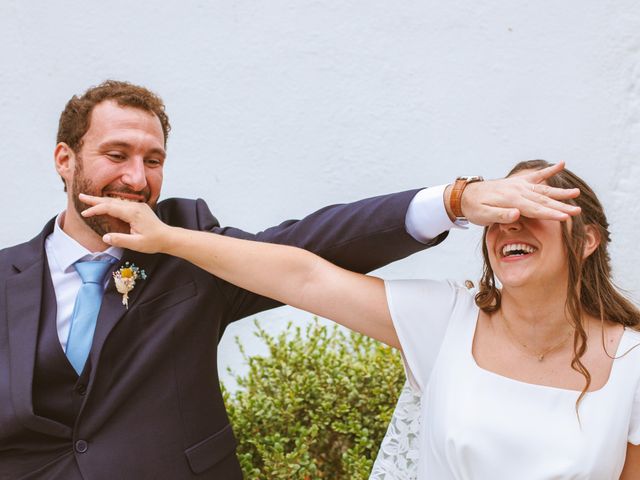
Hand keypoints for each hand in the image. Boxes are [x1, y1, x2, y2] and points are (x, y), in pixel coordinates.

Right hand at [80, 193, 173, 252]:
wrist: (168, 237)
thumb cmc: (154, 242)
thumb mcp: (136, 244)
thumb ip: (120, 240)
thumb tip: (105, 237)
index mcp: (133, 213)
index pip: (110, 208)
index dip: (96, 210)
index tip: (84, 214)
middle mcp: (135, 206)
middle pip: (111, 200)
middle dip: (95, 199)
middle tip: (80, 196)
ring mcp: (137, 206)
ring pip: (116, 201)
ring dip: (101, 200)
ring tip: (88, 199)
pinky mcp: (139, 208)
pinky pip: (121, 203)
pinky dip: (110, 203)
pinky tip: (104, 204)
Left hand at [445, 162, 580, 225]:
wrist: (465, 195)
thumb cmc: (474, 208)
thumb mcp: (483, 215)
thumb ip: (500, 215)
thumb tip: (517, 214)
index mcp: (511, 200)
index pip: (535, 209)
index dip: (551, 214)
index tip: (566, 218)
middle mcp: (518, 190)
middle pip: (543, 200)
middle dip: (561, 206)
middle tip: (578, 211)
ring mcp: (519, 185)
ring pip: (543, 189)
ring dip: (560, 192)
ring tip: (576, 192)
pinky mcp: (518, 182)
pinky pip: (536, 175)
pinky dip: (548, 170)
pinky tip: (561, 164)